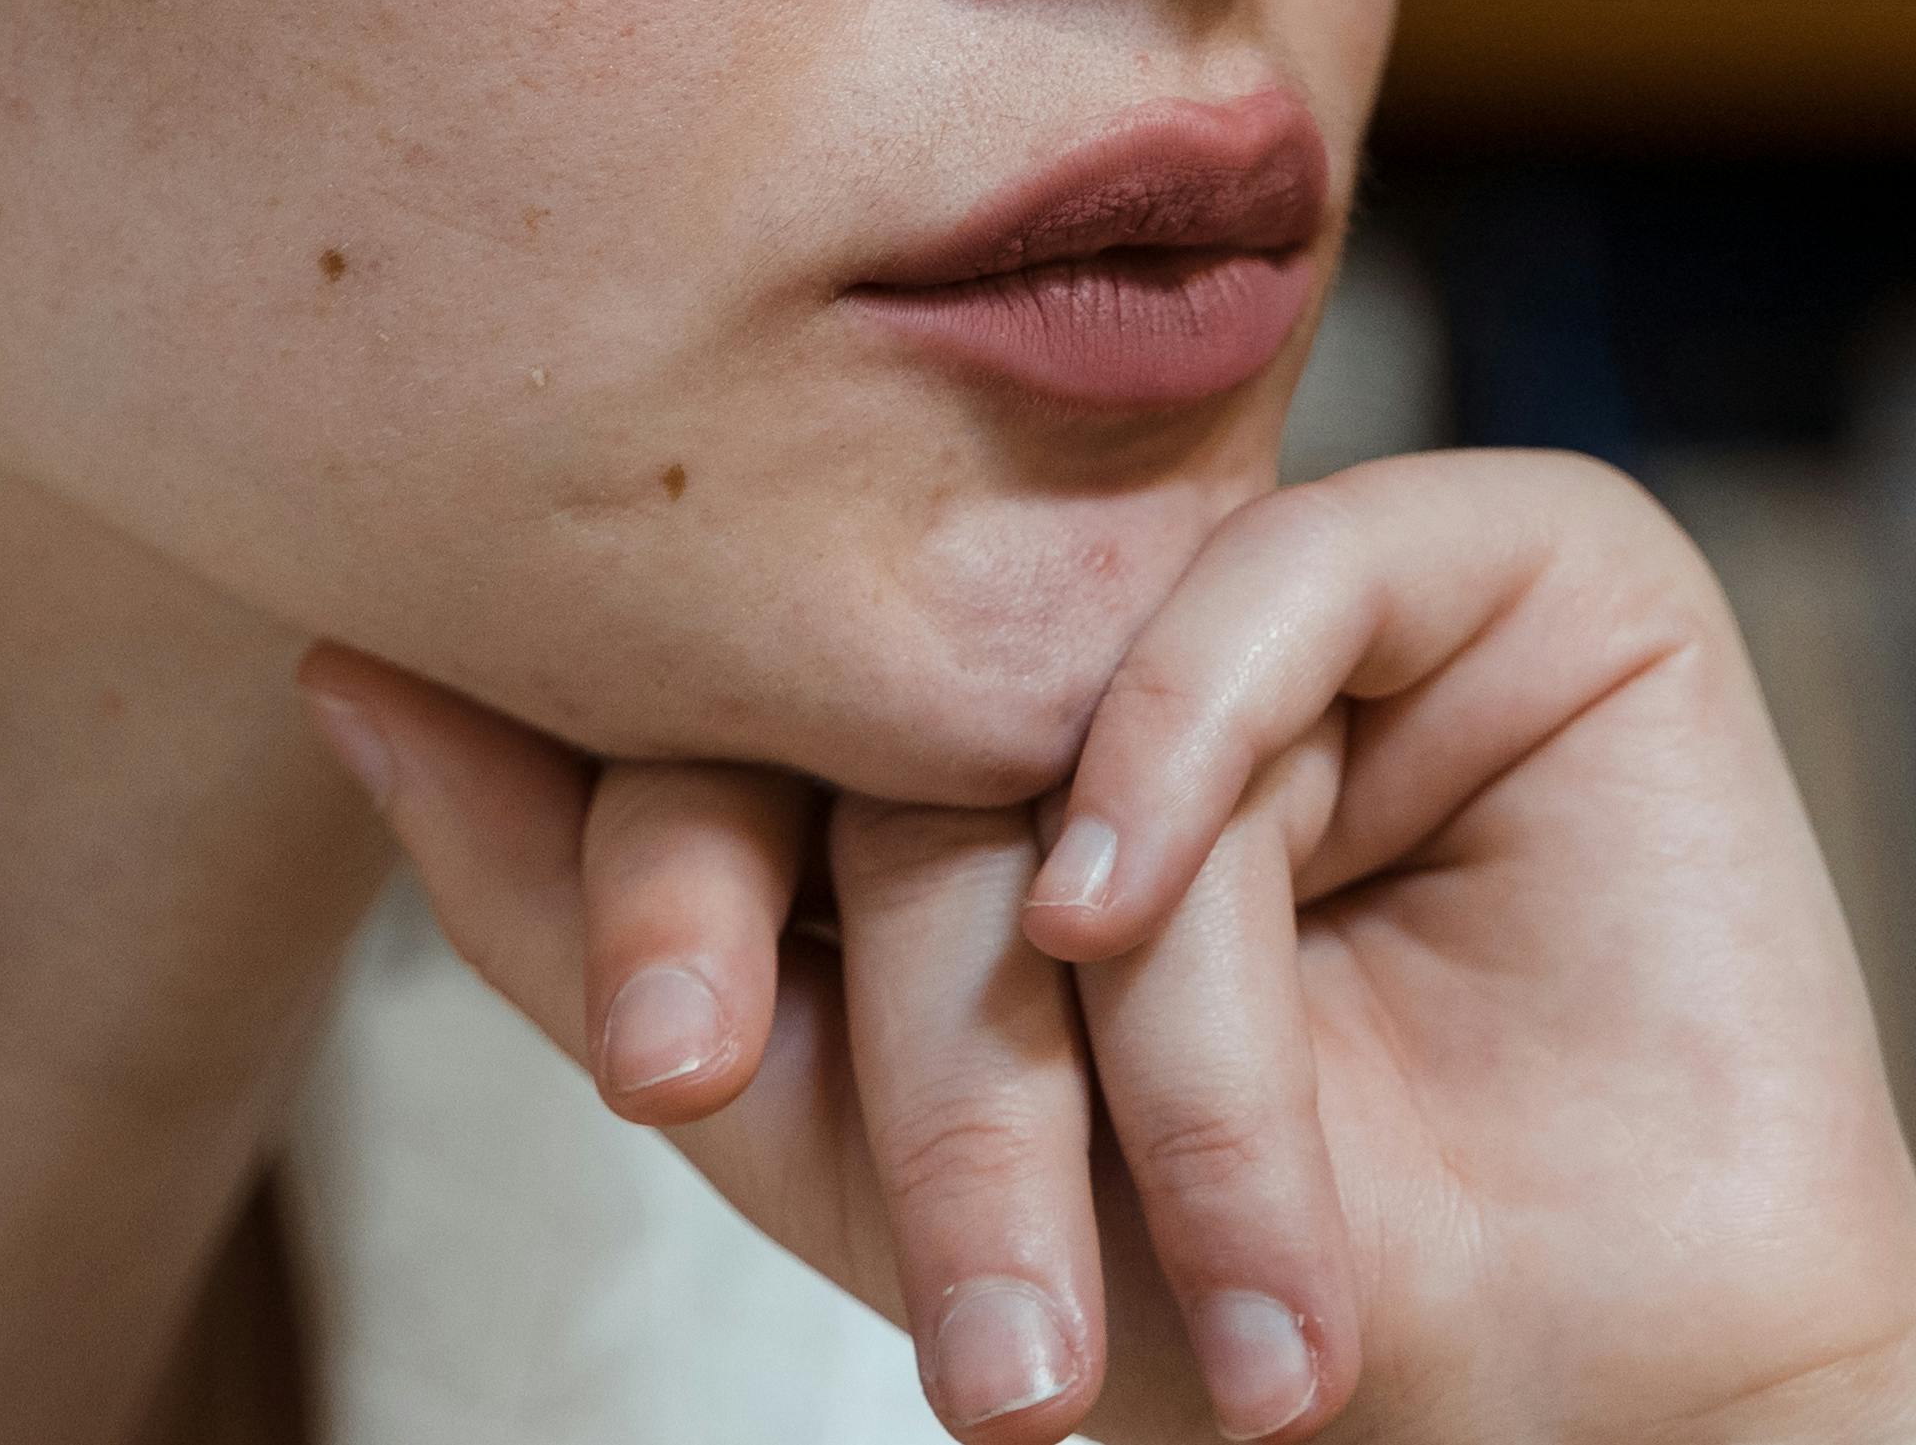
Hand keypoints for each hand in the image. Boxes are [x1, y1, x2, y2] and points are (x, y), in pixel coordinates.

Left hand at [296, 451, 1915, 1444]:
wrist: (1577, 1420)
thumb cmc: (1223, 1309)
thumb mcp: (839, 1142)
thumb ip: (590, 921)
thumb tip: (339, 662)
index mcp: (970, 708)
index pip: (757, 698)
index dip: (664, 862)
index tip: (663, 1072)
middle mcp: (1121, 611)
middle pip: (893, 692)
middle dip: (880, 1003)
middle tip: (871, 1215)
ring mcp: (1314, 569)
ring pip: (1081, 686)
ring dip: (1092, 1028)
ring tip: (1140, 1301)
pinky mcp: (1520, 557)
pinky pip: (1271, 588)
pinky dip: (1186, 771)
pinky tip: (1150, 932)